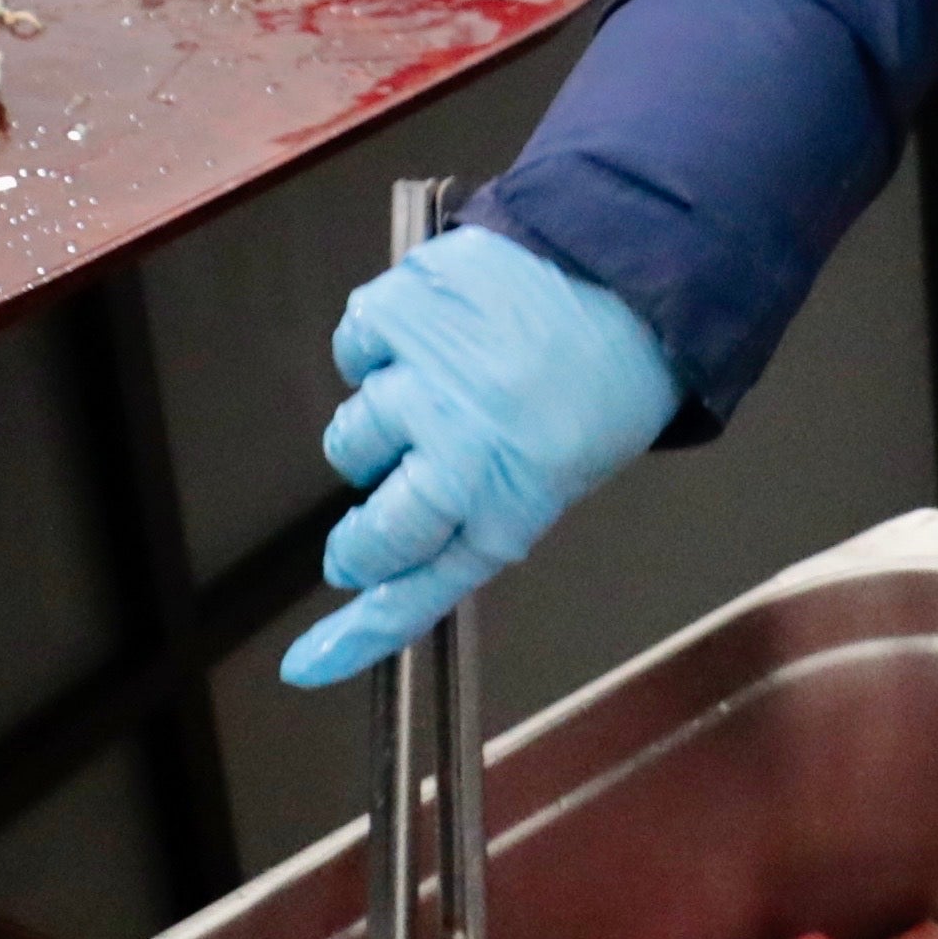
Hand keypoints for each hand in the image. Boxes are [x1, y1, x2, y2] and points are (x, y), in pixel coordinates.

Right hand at [286, 227, 682, 685]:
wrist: (630, 271)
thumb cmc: (603, 376)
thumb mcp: (561, 467)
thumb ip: (482, 508)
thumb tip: (398, 550)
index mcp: (512, 504)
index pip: (419, 590)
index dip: (358, 635)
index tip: (306, 667)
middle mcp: (459, 454)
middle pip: (370, 534)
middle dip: (360, 545)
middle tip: (364, 538)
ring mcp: (422, 382)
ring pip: (351, 440)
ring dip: (378, 430)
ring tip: (435, 395)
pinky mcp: (400, 313)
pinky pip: (353, 353)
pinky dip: (375, 350)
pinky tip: (422, 340)